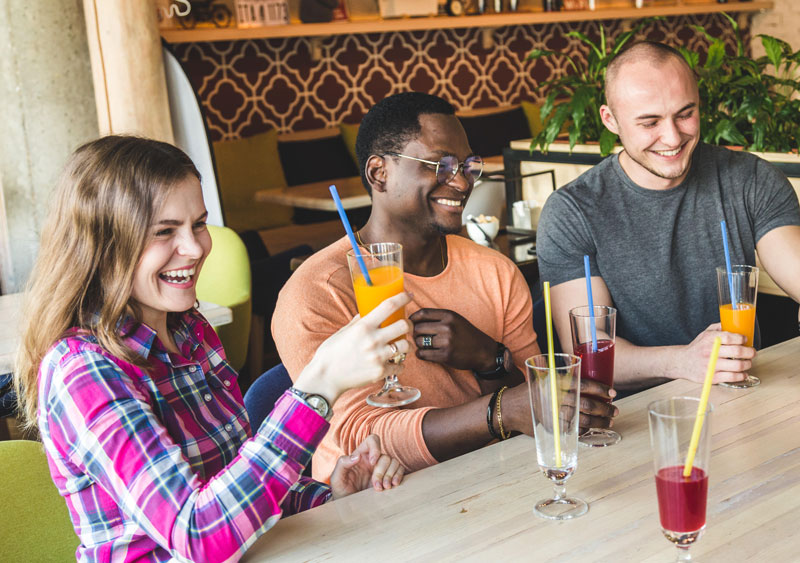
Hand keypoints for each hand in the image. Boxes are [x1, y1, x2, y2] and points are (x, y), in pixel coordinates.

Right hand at [296, 292, 411, 402]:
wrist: (325, 378)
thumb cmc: (330, 354)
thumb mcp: (342, 332)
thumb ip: (357, 322)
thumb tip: (366, 313)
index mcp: (363, 326)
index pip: (389, 306)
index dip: (403, 298)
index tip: (409, 295)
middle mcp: (373, 340)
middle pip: (404, 326)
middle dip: (408, 325)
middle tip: (405, 327)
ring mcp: (378, 356)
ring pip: (406, 346)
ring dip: (407, 346)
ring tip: (402, 347)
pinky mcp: (380, 372)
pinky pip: (400, 366)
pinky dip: (399, 365)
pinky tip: (394, 364)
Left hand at [330, 435, 404, 499]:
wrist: (347, 506)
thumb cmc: (340, 490)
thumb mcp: (336, 478)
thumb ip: (342, 464)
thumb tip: (357, 456)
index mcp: (361, 454)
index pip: (372, 440)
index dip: (375, 448)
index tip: (372, 462)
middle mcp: (372, 459)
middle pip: (384, 456)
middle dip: (381, 472)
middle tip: (377, 487)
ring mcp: (381, 468)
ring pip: (394, 462)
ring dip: (391, 475)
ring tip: (385, 488)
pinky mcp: (388, 477)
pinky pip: (399, 470)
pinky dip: (398, 476)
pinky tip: (393, 485)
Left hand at [409, 308, 495, 370]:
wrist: (483, 351)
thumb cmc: (466, 334)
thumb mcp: (455, 319)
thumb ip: (437, 317)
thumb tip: (411, 319)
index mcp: (449, 315)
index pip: (422, 313)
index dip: (412, 319)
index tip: (410, 323)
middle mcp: (447, 326)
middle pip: (417, 328)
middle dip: (414, 334)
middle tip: (418, 337)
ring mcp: (446, 341)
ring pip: (419, 342)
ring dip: (418, 345)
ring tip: (425, 346)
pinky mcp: (446, 355)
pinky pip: (423, 354)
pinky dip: (421, 354)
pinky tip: (426, 354)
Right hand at [501, 381, 617, 435]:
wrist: (509, 408)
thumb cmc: (530, 391)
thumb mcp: (545, 379)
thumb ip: (563, 381)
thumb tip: (589, 386)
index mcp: (555, 382)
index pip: (583, 384)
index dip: (600, 389)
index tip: (612, 393)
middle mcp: (555, 397)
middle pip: (586, 403)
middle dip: (604, 408)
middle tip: (614, 409)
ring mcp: (554, 414)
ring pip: (583, 419)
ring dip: (599, 421)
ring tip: (609, 421)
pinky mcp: (553, 427)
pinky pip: (574, 430)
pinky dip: (586, 429)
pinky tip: (593, 428)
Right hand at [675, 324, 754, 383]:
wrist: (682, 362)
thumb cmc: (697, 348)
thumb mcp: (704, 334)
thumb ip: (719, 328)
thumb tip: (735, 324)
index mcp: (709, 339)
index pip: (729, 337)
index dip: (741, 338)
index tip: (745, 340)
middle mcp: (710, 352)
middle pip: (737, 352)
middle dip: (750, 352)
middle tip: (752, 352)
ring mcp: (711, 365)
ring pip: (737, 366)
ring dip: (747, 364)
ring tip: (747, 362)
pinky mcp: (712, 377)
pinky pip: (732, 377)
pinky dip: (742, 375)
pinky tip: (742, 373)